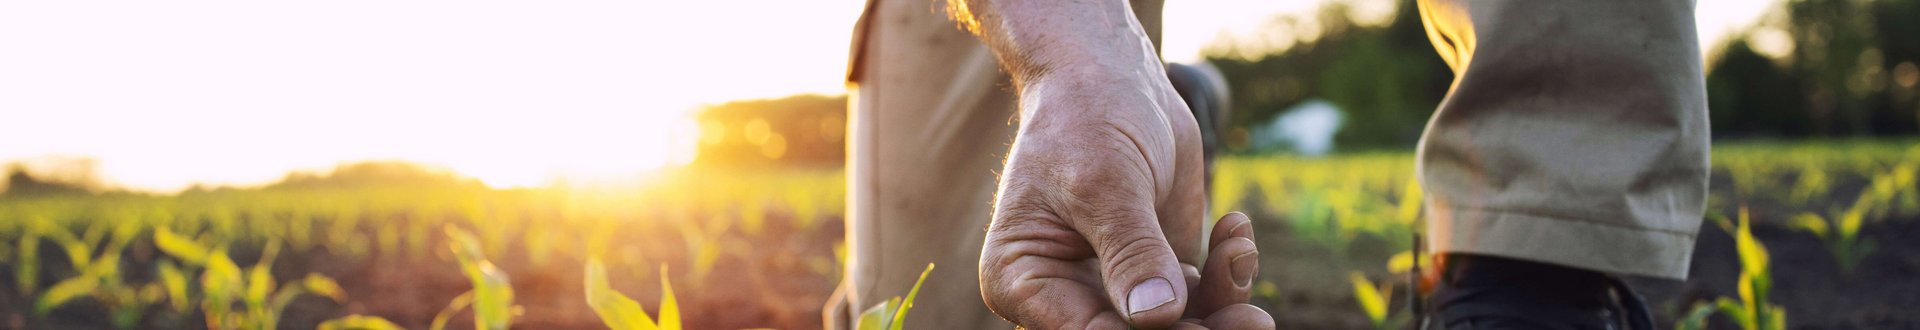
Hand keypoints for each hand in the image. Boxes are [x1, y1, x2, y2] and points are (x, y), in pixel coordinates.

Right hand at [980, 69, 1271, 328]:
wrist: (1107, 75)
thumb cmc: (1084, 119)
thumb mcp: (1104, 184)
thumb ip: (1130, 252)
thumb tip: (1156, 318)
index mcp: (1023, 283)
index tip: (1200, 328)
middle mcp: (1065, 297)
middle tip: (1254, 321)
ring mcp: (1116, 289)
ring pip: (1177, 327)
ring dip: (1223, 303)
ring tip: (1240, 249)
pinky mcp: (1159, 272)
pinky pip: (1202, 297)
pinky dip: (1226, 271)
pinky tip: (1235, 229)